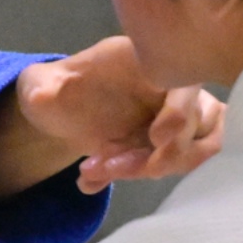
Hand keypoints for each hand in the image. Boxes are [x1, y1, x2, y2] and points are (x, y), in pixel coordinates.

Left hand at [19, 38, 224, 193]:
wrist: (55, 113)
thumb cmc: (55, 89)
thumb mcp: (40, 86)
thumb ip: (42, 89)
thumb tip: (42, 96)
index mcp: (147, 63)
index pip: (187, 81)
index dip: (181, 111)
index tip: (157, 138)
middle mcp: (171, 89)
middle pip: (202, 124)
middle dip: (163, 155)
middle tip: (110, 168)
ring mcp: (177, 118)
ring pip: (198, 148)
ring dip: (154, 168)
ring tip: (97, 172)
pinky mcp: (169, 146)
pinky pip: (180, 166)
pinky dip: (140, 177)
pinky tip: (94, 179)